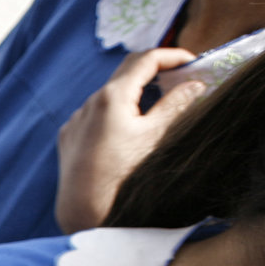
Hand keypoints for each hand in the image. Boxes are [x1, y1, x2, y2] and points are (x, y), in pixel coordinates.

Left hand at [53, 48, 200, 231]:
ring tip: (157, 103)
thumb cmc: (124, 173)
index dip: (173, 56)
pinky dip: (114, 111)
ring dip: (134, 92)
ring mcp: (75, 120)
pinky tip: (127, 128)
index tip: (192, 61)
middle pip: (126, 72)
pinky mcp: (68, 136)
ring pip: (109, 94)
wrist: (84, 209)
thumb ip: (177, 104)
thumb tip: (196, 84)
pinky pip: (94, 114)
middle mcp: (89, 103)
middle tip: (179, 76)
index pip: (147, 59)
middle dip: (154, 70)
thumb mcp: (157, 136)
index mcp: (112, 96)